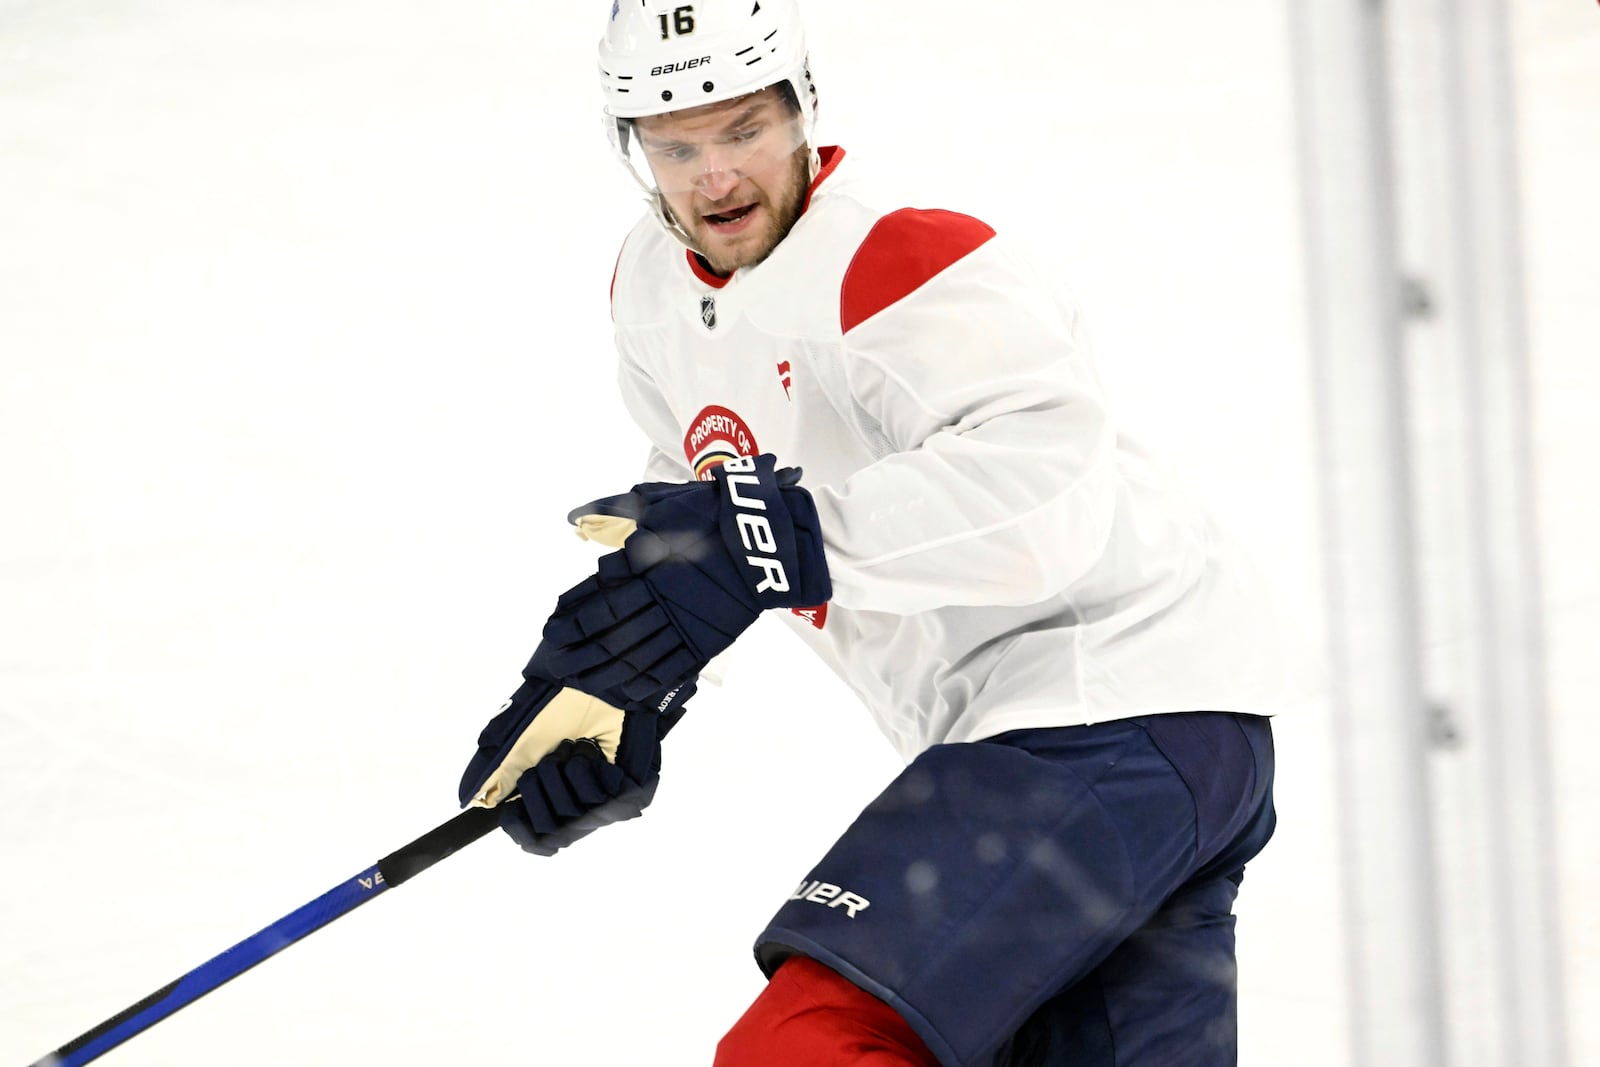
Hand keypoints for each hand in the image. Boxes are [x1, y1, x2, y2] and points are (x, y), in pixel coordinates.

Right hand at [459, 671, 692, 855]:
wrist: (601, 680)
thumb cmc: (564, 705)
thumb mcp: (520, 735)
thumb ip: (496, 769)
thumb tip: (471, 800)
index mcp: (553, 796)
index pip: (536, 841)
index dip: (520, 829)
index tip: (510, 810)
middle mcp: (582, 805)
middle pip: (550, 833)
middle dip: (539, 791)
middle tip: (549, 761)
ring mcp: (610, 802)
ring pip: (573, 818)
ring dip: (564, 774)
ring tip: (575, 747)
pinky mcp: (634, 792)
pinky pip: (601, 800)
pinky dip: (588, 770)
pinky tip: (596, 752)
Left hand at [531, 454, 830, 701]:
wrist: (763, 539)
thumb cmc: (710, 513)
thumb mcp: (660, 503)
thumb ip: (616, 509)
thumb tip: (575, 515)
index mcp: (649, 570)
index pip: (601, 602)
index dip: (573, 620)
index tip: (551, 632)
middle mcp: (662, 602)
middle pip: (613, 636)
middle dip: (581, 653)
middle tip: (557, 666)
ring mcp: (685, 625)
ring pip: (638, 657)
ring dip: (606, 673)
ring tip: (581, 683)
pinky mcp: (706, 640)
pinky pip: (672, 667)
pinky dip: (647, 682)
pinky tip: (626, 691)